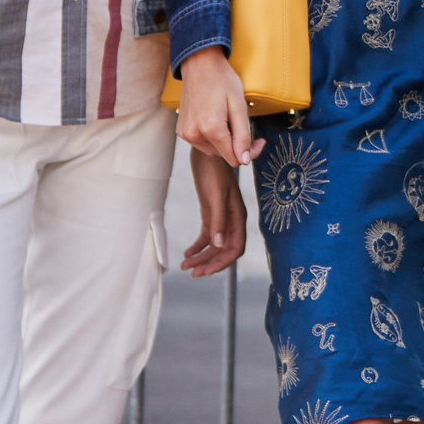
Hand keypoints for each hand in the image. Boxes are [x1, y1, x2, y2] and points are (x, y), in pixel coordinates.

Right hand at [175, 46, 263, 164]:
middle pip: (224, 155)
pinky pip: (202, 143)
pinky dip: (211, 136)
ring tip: (224, 117)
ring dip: (223, 140)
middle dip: (235, 143)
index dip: (249, 152)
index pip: (235, 159)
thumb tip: (244, 160)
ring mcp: (186, 134)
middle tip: (239, 121)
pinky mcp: (182, 131)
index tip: (259, 140)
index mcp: (211, 129)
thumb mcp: (239, 106)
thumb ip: (243, 136)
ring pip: (213, 150)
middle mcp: (195, 135)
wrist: (199, 64)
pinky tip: (213, 118)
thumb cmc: (222, 80)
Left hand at [182, 147, 249, 277]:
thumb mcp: (215, 196)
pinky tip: (187, 252)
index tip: (205, 271)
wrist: (206, 151)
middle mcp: (231, 219)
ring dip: (202, 257)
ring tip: (186, 265)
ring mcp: (221, 216)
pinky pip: (207, 235)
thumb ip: (218, 220)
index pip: (235, 248)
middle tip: (193, 273)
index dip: (222, 263)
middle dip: (210, 263)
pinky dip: (198, 246)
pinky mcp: (211, 212)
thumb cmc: (213, 170)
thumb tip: (218, 245)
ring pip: (214, 245)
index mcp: (237, 216)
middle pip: (224, 250)